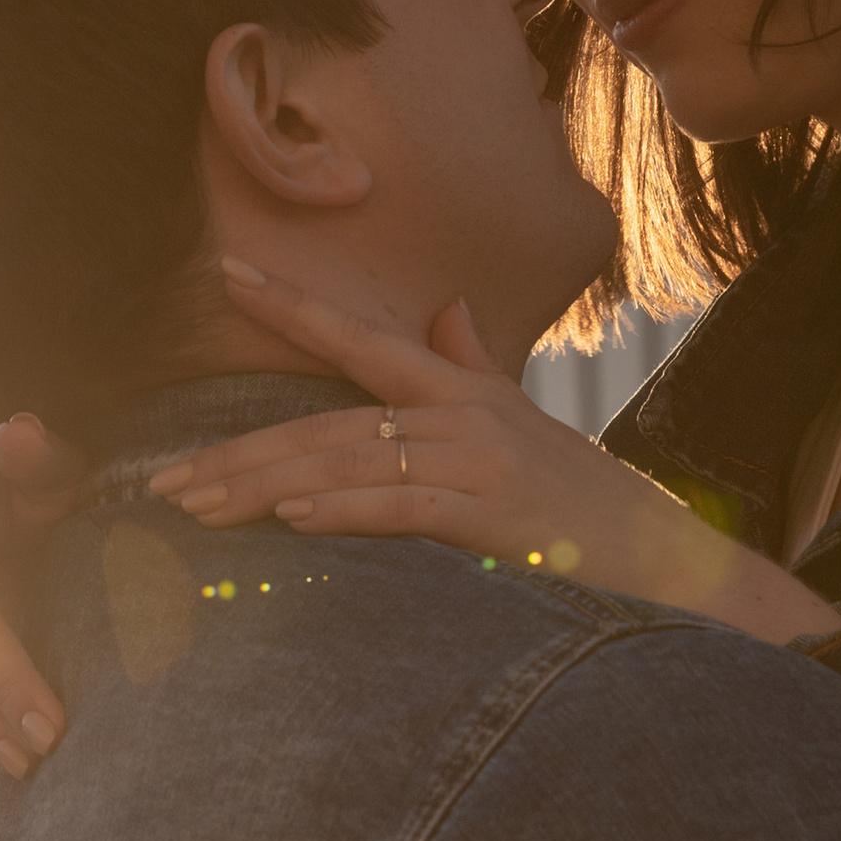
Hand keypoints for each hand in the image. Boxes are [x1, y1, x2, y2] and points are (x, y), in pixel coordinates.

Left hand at [150, 259, 840, 647]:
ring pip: (346, 463)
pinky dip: (342, 510)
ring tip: (195, 505)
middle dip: (238, 451)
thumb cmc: (591, 509)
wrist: (676, 565)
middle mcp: (466, 412)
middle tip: (164, 481)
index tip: (227, 275)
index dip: (294, 306)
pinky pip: (400, 507)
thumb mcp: (529, 428)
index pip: (365, 338)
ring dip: (262, 487)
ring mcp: (480, 461)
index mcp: (466, 389)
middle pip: (328, 420)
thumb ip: (474, 368)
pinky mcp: (494, 515)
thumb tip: (444, 313)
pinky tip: (289, 517)